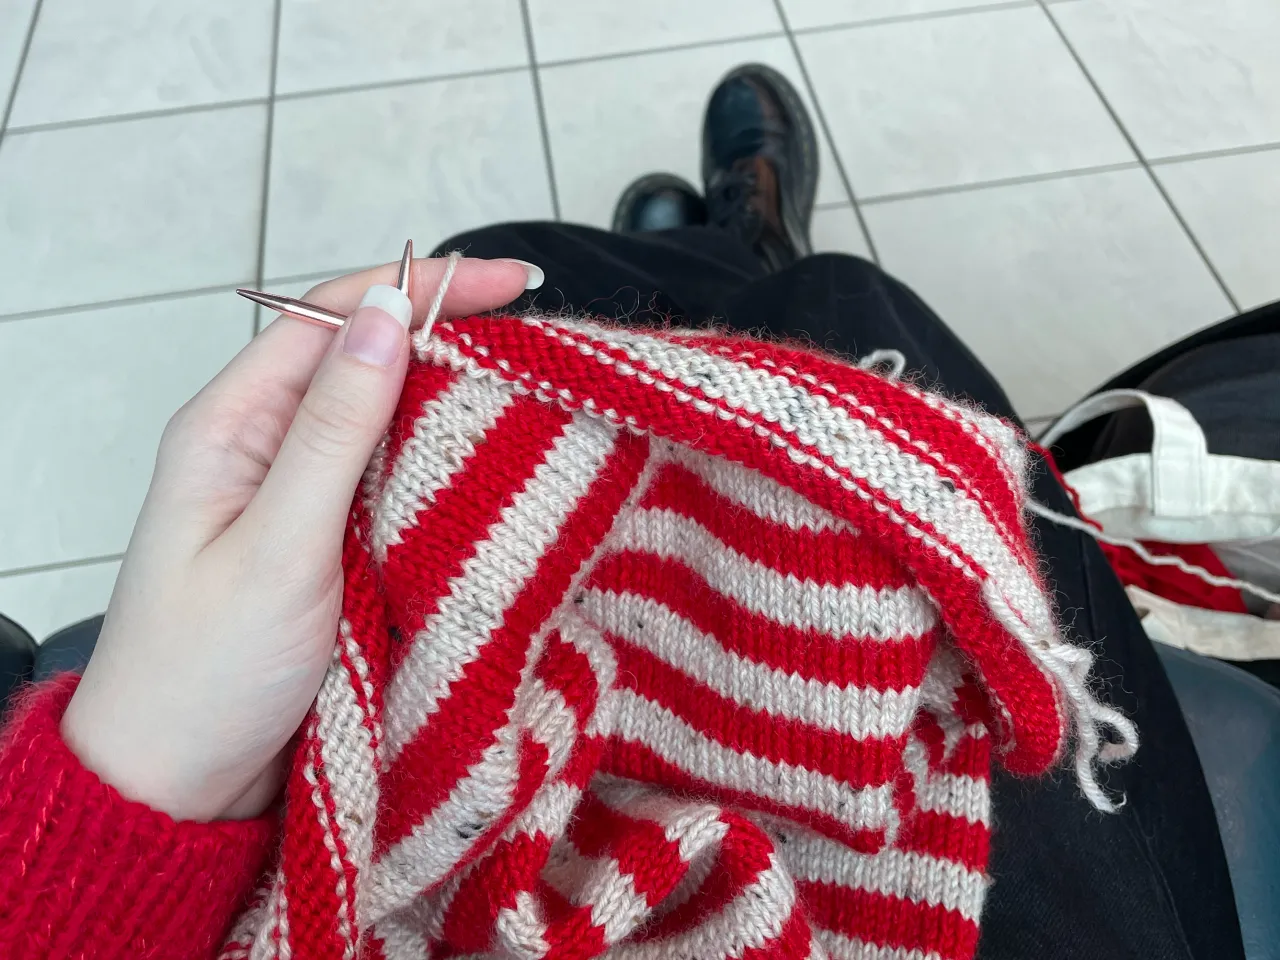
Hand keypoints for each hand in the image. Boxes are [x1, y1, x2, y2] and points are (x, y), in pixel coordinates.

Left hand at [61, 255, 534, 820]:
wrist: (179, 786)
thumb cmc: (203, 671)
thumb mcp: (277, 545)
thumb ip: (334, 431)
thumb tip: (385, 316)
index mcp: (232, 426)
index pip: (333, 318)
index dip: (421, 287)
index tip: (511, 282)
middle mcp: (267, 447)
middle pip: (367, 362)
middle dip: (451, 342)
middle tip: (542, 345)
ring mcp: (302, 497)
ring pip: (389, 424)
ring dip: (453, 408)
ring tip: (536, 400)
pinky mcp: (332, 544)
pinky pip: (395, 485)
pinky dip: (444, 471)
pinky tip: (492, 473)